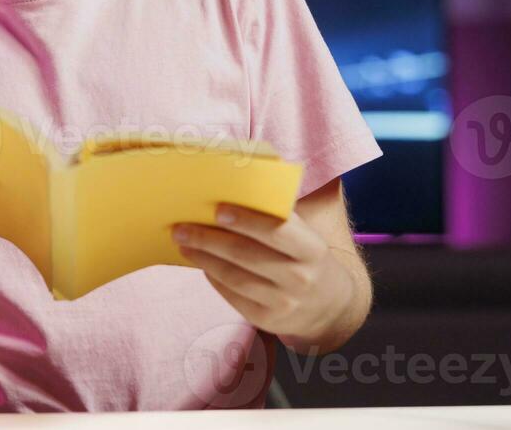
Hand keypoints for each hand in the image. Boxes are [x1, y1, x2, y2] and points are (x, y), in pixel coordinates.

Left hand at [171, 204, 353, 345]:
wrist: (329, 306)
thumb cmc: (305, 257)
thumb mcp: (305, 236)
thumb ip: (278, 215)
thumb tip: (234, 188)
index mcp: (312, 249)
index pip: (276, 231)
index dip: (247, 220)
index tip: (217, 209)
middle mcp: (300, 278)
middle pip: (247, 255)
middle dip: (209, 239)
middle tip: (181, 227)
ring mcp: (285, 304)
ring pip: (235, 278)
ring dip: (204, 258)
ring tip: (183, 243)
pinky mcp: (268, 322)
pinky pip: (234, 296)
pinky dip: (214, 278)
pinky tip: (201, 263)